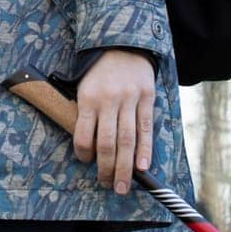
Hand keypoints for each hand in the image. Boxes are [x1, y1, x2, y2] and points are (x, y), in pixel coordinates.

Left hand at [72, 49, 154, 194]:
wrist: (122, 45)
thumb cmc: (98, 72)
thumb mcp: (83, 87)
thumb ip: (85, 113)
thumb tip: (87, 146)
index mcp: (88, 98)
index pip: (83, 134)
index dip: (83, 153)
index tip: (85, 162)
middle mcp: (109, 100)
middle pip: (108, 142)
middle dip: (107, 169)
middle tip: (107, 186)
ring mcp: (129, 99)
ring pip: (127, 140)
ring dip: (125, 167)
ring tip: (122, 186)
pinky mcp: (147, 98)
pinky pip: (146, 128)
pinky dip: (144, 150)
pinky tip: (142, 167)